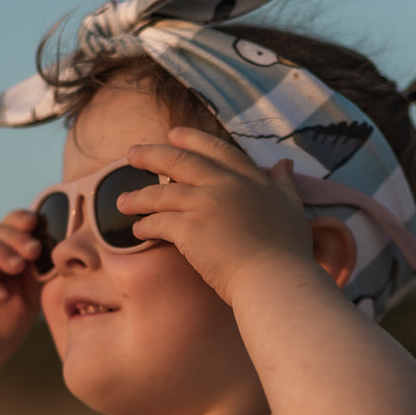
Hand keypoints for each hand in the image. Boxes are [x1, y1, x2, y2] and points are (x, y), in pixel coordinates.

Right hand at [0, 210, 43, 367]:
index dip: (21, 220)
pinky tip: (0, 293)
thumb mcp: (30, 296)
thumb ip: (38, 272)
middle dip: (15, 237)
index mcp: (1, 251)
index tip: (38, 223)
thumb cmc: (4, 323)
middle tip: (34, 249)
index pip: (9, 225)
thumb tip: (52, 248)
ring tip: (17, 267)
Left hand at [119, 127, 316, 304]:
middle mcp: (224, 184)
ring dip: (137, 196)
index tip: (173, 134)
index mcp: (248, 178)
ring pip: (160, 193)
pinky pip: (157, 222)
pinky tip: (136, 231)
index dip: (192, 139)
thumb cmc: (288, 252)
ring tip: (122, 201)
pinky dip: (144, 226)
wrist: (275, 279)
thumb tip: (285, 164)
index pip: (215, 149)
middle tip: (131, 154)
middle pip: (178, 160)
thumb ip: (285, 184)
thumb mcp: (293, 208)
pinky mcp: (188, 229)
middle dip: (150, 155)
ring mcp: (204, 204)